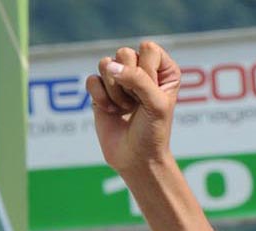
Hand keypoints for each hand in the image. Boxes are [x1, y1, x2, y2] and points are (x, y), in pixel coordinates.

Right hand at [86, 42, 181, 177]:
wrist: (136, 157)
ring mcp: (120, 78)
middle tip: (137, 104)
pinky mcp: (101, 89)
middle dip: (129, 84)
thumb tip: (109, 65)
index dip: (146, 72)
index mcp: (164, 69)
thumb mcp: (155, 104)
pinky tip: (112, 112)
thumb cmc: (153, 131)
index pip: (148, 48)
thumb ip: (137, 79)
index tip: (152, 95)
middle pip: (124, 53)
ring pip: (106, 64)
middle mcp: (142, 69)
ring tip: (126, 108)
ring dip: (115, 92)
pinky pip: (91, 80)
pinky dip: (101, 98)